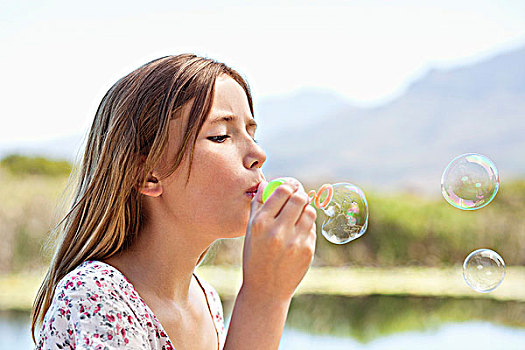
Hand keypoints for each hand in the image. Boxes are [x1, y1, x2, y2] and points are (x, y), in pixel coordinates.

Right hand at [241, 177, 316, 300]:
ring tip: (298, 215)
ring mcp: (295, 242)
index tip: (290, 187)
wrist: (266, 289)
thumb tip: (266, 184)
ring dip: (306, 210)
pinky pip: (312, 229)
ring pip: (310, 212)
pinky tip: (297, 234)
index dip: (288, 186)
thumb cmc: (255, 256)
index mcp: (260, 224)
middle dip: (300, 195)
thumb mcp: (250, 231)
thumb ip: (257, 205)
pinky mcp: (308, 251)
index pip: (282, 192)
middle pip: (299, 199)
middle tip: (298, 197)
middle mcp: (278, 231)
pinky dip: (307, 227)